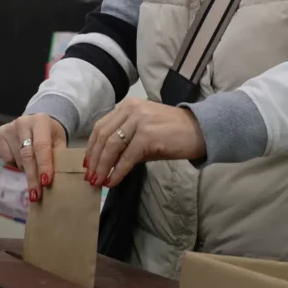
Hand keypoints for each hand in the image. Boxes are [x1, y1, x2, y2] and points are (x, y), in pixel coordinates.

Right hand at [0, 114, 65, 203]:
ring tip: (33, 174)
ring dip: (26, 171)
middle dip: (32, 177)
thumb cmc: (50, 136)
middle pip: (27, 155)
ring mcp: (9, 127)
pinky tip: (22, 162)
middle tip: (36, 195)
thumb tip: (57, 182)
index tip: (45, 182)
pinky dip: (15, 165)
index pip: (42, 146)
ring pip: (17, 159)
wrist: (38, 123)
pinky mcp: (0, 133)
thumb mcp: (59, 144)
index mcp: (41, 120)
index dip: (44, 165)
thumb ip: (57, 159)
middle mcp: (23, 121)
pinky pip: (6, 158)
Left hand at [85, 97, 204, 188]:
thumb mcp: (144, 132)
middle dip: (94, 159)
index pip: (101, 126)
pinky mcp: (148, 135)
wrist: (200, 131)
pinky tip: (112, 182)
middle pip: (103, 136)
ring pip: (111, 146)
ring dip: (102, 167)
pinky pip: (127, 157)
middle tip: (90, 177)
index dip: (91, 147)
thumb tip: (105, 163)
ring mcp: (139, 121)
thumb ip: (124, 142)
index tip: (86, 163)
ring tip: (98, 181)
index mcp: (127, 106)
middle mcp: (130, 109)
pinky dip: (117, 171)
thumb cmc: (172, 134)